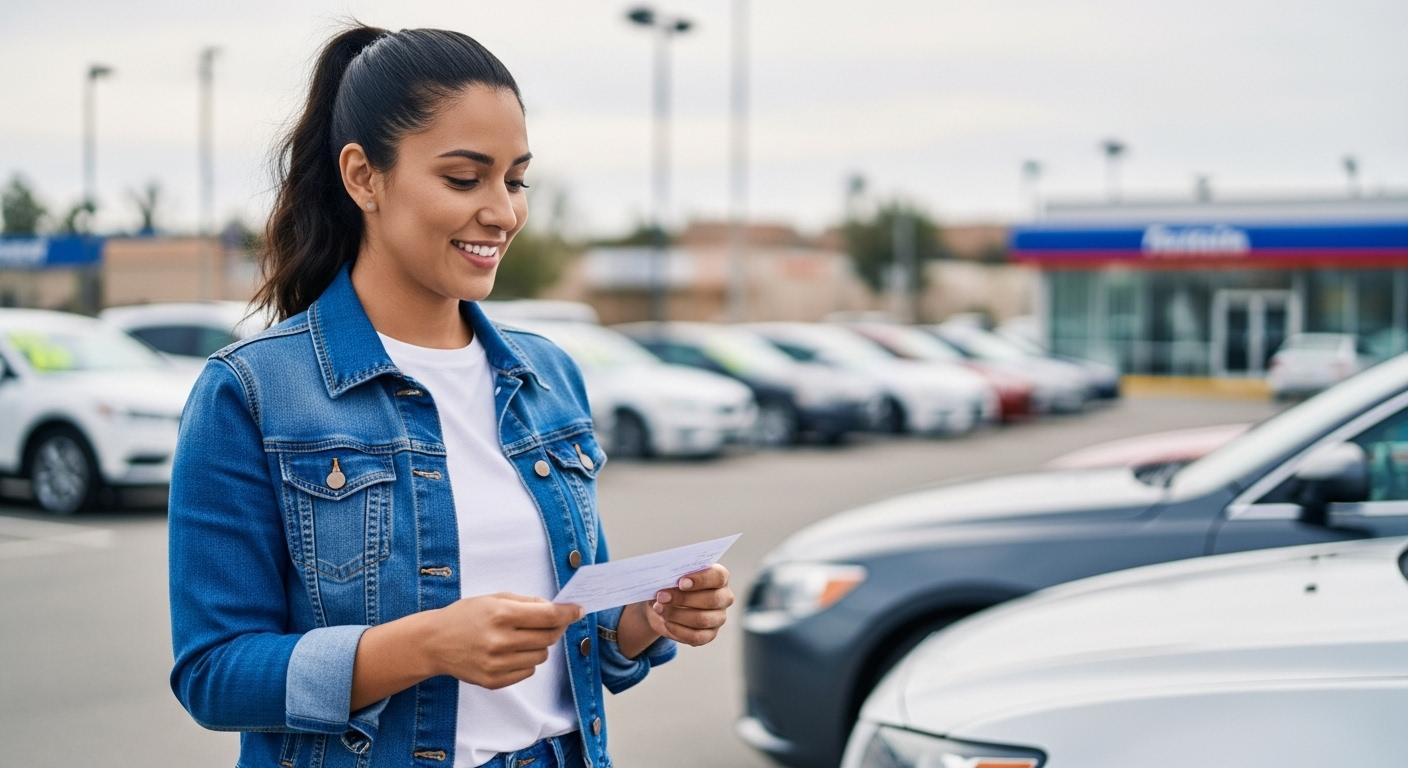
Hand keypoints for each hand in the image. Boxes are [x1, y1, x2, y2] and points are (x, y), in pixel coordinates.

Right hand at [426, 593, 580, 688]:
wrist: (433, 642)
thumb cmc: (465, 616)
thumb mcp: (494, 598)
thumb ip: (526, 602)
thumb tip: (555, 608)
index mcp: (501, 614)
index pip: (548, 616)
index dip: (568, 613)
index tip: (577, 610)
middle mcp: (500, 641)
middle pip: (548, 637)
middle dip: (555, 628)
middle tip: (549, 622)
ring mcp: (497, 664)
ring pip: (541, 657)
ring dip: (539, 646)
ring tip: (522, 638)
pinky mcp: (493, 681)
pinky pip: (527, 673)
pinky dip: (526, 662)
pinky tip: (511, 652)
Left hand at [644, 564, 733, 646]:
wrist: (662, 604)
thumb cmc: (670, 584)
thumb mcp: (669, 577)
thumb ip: (672, 575)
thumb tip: (667, 582)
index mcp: (719, 577)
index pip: (718, 576)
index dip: (701, 580)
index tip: (681, 583)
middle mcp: (723, 597)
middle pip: (712, 600)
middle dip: (684, 599)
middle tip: (662, 597)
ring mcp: (718, 618)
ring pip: (703, 620)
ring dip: (677, 615)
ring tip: (659, 609)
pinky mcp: (709, 635)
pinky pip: (696, 636)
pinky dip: (678, 630)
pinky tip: (666, 622)